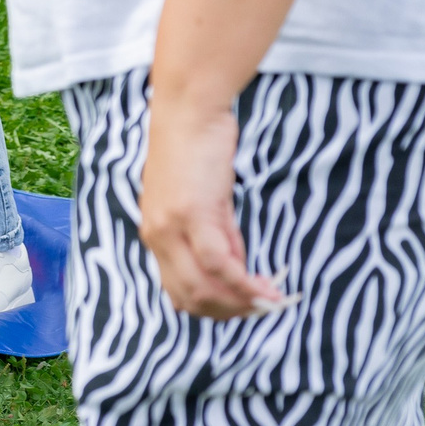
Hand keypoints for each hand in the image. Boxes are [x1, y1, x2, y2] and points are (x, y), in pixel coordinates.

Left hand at [138, 89, 284, 317]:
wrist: (187, 112)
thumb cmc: (195, 150)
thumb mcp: (201, 200)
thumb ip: (217, 235)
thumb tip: (238, 269)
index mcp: (154, 234)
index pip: (177, 291)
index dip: (213, 309)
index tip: (244, 309)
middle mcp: (156, 236)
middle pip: (190, 298)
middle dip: (230, 312)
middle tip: (263, 309)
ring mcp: (170, 228)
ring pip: (203, 288)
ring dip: (240, 303)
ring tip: (270, 301)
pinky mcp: (192, 215)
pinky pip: (220, 264)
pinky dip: (245, 284)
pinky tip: (267, 288)